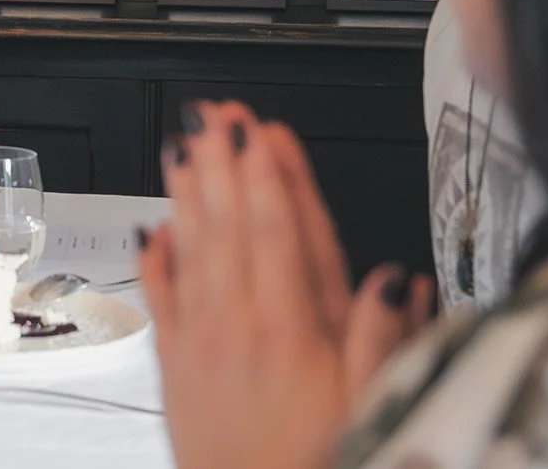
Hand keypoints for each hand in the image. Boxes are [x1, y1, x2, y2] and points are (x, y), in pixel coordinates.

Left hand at [138, 101, 433, 468]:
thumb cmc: (314, 466)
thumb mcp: (375, 407)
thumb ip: (382, 338)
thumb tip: (393, 279)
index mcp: (292, 328)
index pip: (278, 230)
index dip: (269, 174)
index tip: (261, 131)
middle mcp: (239, 323)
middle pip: (228, 223)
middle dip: (222, 162)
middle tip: (214, 114)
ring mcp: (200, 339)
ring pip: (190, 245)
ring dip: (186, 192)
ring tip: (182, 145)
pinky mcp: (173, 363)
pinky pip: (160, 296)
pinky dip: (157, 256)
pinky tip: (154, 226)